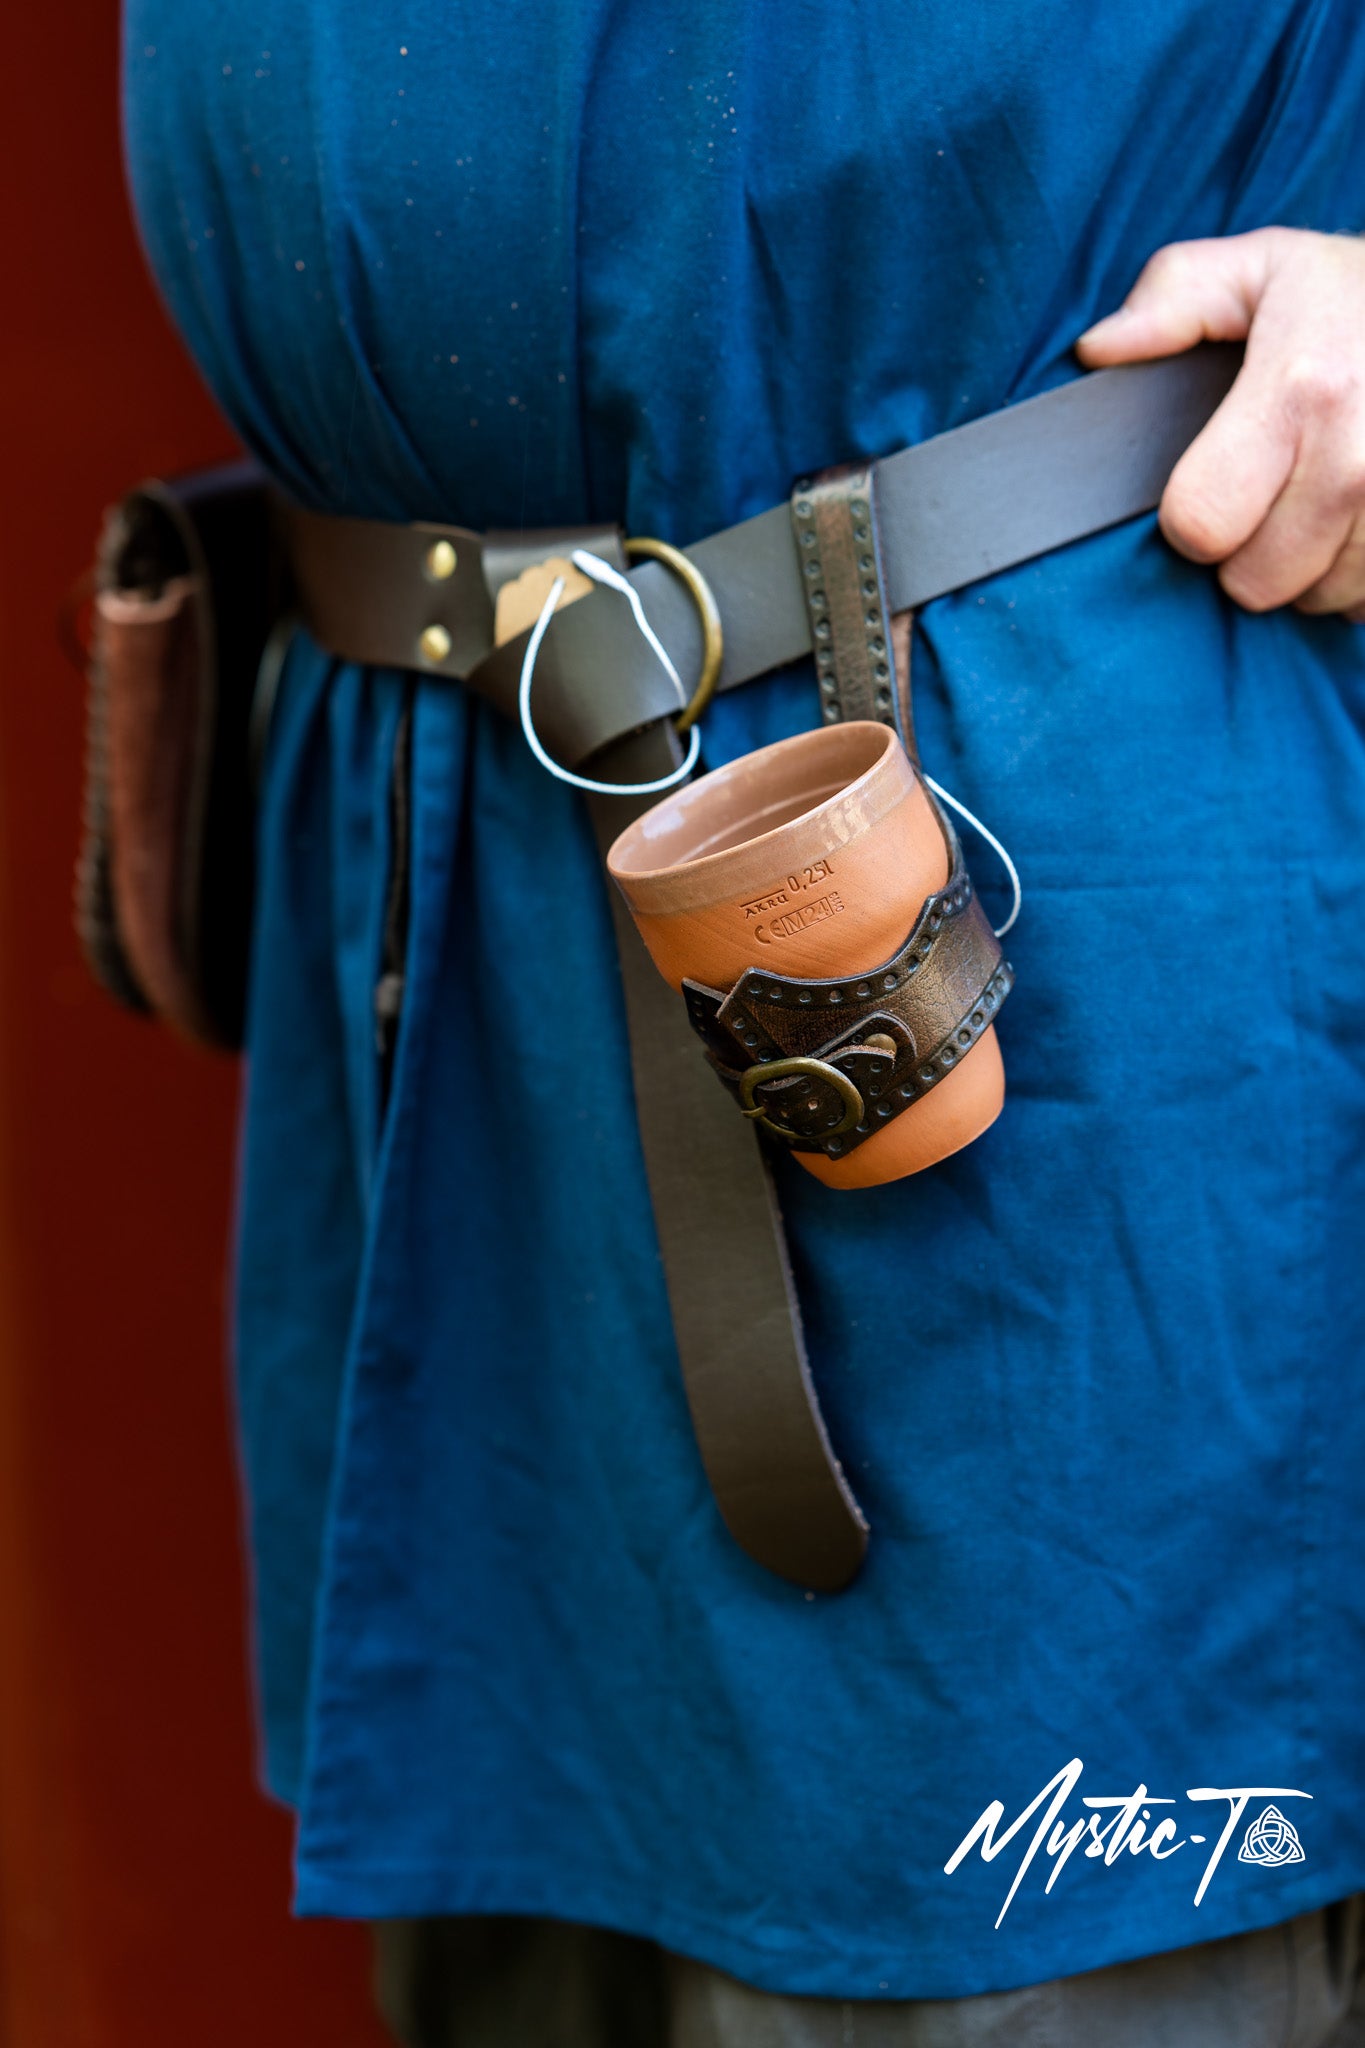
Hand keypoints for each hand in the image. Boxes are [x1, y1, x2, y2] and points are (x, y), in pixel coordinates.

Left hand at [1077, 227, 1364, 619]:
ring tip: (1311, 505)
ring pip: (1314, 600)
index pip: (1202, 525)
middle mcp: (1358, 462)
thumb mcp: (1263, 270)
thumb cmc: (1350, 297)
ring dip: (1302, 570)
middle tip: (1263, 497)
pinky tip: (1352, 525)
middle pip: (1255, 582)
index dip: (1189, 519)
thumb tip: (1098, 350)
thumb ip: (1173, 298)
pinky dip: (1351, 579)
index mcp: (1302, 393)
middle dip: (1244, 553)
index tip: (1207, 489)